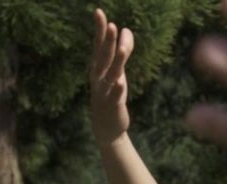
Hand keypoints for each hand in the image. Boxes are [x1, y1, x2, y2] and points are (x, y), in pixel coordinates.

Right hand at [90, 9, 133, 145]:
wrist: (107, 127)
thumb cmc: (112, 95)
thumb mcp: (118, 71)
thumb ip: (122, 51)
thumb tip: (127, 30)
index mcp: (99, 68)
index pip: (99, 45)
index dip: (100, 30)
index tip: (99, 12)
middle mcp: (99, 78)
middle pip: (104, 57)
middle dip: (107, 41)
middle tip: (112, 25)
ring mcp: (105, 92)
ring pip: (111, 74)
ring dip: (117, 61)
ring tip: (122, 48)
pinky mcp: (113, 106)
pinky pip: (115, 97)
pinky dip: (117, 90)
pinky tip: (120, 83)